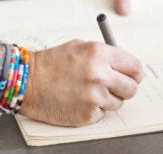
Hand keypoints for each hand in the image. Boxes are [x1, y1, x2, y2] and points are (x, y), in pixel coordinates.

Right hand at [20, 40, 142, 126]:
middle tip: (114, 86)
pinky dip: (94, 109)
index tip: (133, 76)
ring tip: (88, 91)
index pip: (135, 67)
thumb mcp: (80, 46)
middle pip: (131, 88)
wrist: (27, 82)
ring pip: (118, 103)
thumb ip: (106, 55)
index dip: (135, 73)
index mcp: (99, 54)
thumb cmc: (52, 63)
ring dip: (108, 99)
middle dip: (124, 88)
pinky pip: (102, 114)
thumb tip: (129, 67)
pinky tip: (79, 100)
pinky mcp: (87, 114)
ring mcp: (93, 97)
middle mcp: (99, 75)